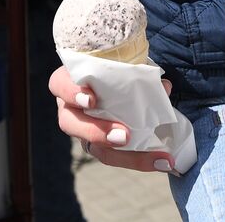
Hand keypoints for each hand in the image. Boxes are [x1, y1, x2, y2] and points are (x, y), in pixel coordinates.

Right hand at [49, 66, 176, 172]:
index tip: (91, 99)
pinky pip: (114, 155)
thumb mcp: (122, 63)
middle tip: (124, 137)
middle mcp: (71, 108)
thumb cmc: (113, 66)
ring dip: (124, 155)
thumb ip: (139, 71)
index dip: (72, 93)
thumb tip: (163, 87)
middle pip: (70, 124)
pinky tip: (163, 162)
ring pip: (94, 147)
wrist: (118, 79)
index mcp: (69, 81)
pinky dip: (140, 159)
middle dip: (96, 132)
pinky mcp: (99, 144)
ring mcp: (83, 129)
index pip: (60, 85)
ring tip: (154, 157)